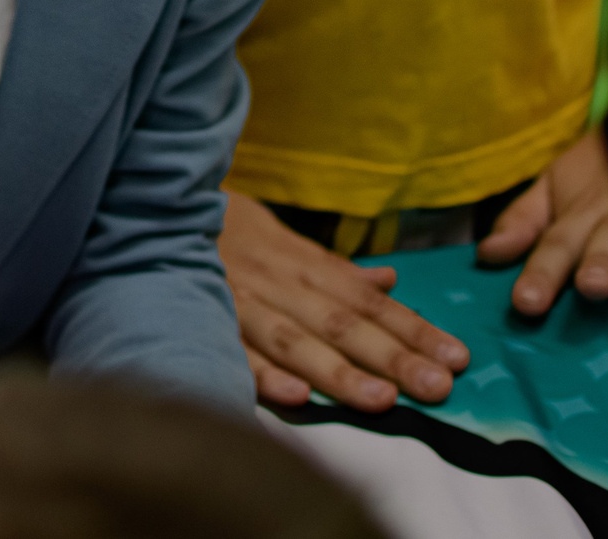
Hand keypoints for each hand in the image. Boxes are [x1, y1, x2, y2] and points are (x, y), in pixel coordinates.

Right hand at [222, 189, 467, 410]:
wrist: (150, 206)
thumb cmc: (225, 231)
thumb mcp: (283, 239)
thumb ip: (333, 268)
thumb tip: (389, 280)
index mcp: (302, 264)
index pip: (368, 300)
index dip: (412, 328)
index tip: (456, 358)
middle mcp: (278, 283)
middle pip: (342, 322)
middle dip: (392, 356)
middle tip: (437, 387)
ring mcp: (240, 301)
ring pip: (296, 340)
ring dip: (340, 371)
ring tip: (383, 401)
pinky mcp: (203, 317)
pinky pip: (234, 350)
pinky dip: (263, 373)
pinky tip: (296, 396)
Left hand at [477, 128, 607, 313]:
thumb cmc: (592, 173)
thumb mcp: (550, 189)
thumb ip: (521, 222)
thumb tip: (487, 254)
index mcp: (579, 215)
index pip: (557, 246)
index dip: (541, 274)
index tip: (525, 303)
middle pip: (603, 243)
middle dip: (596, 266)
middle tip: (589, 288)